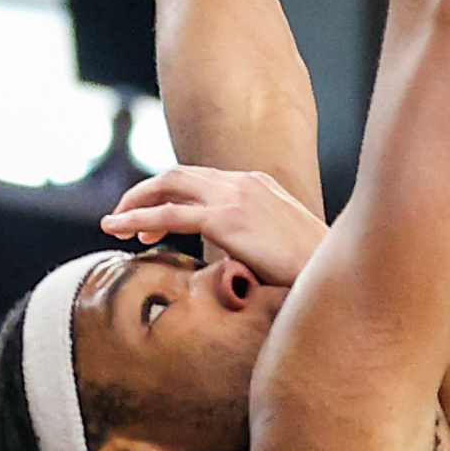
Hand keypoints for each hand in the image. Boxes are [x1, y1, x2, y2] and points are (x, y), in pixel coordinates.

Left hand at [98, 166, 326, 285]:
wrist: (334, 275)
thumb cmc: (311, 274)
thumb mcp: (280, 248)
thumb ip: (253, 245)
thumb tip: (231, 268)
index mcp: (258, 184)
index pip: (202, 180)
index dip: (170, 196)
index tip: (152, 224)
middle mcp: (244, 182)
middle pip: (180, 175)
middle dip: (145, 192)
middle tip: (124, 221)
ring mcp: (235, 196)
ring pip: (168, 187)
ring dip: (135, 203)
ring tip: (115, 226)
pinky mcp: (226, 219)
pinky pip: (169, 214)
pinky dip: (138, 218)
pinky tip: (121, 230)